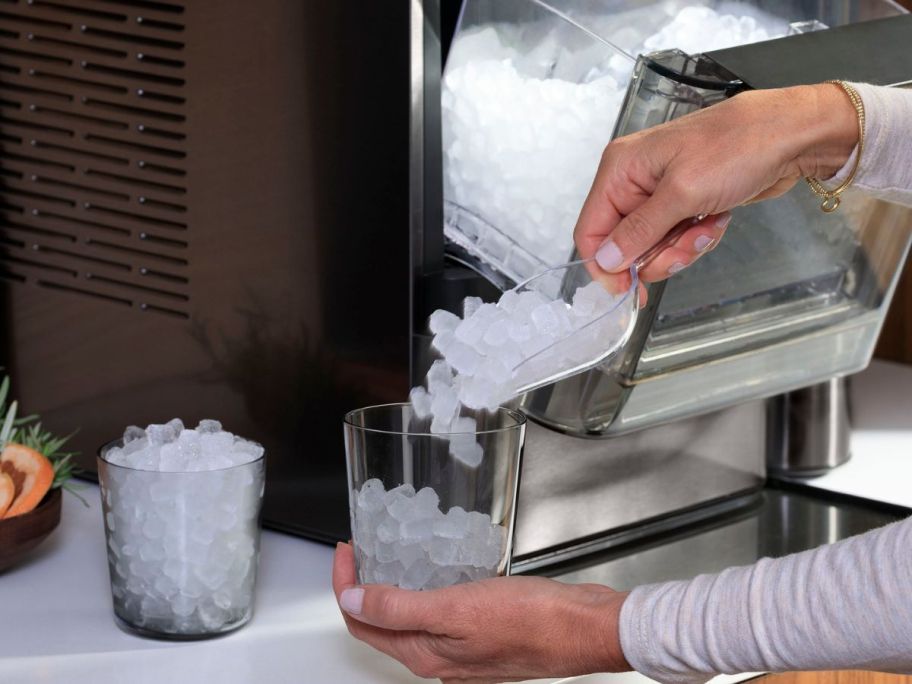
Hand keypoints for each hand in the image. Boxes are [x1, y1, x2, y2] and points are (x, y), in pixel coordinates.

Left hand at [332, 542, 630, 682]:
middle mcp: (440, 658)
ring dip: (393, 587)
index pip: (363, 624)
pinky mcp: (482, 634)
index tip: (346, 551)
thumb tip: (353, 601)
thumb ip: (399, 607)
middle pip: (382, 624)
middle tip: (363, 549)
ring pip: (410, 619)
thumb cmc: (533, 621)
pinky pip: (439, 614)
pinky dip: (425, 590)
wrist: (585, 628)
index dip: (346, 586)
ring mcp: (461, 649)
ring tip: (391, 553)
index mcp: (426, 656)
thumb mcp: (455, 609)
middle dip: (364, 585)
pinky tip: (435, 567)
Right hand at [574, 83, 858, 299]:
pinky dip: (697, 238)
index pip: (591, 231)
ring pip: (653, 247)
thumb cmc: (735, 149)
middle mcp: (634, 182)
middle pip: (625, 244)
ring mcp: (660, 194)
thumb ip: (639, 232)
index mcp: (620, 170)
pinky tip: (717, 219)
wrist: (790, 136)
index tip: (630, 288)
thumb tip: (605, 261)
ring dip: (682, 247)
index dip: (606, 264)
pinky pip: (677, 239)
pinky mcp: (684, 203)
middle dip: (657, 254)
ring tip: (708, 226)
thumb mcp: (682, 194)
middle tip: (686, 246)